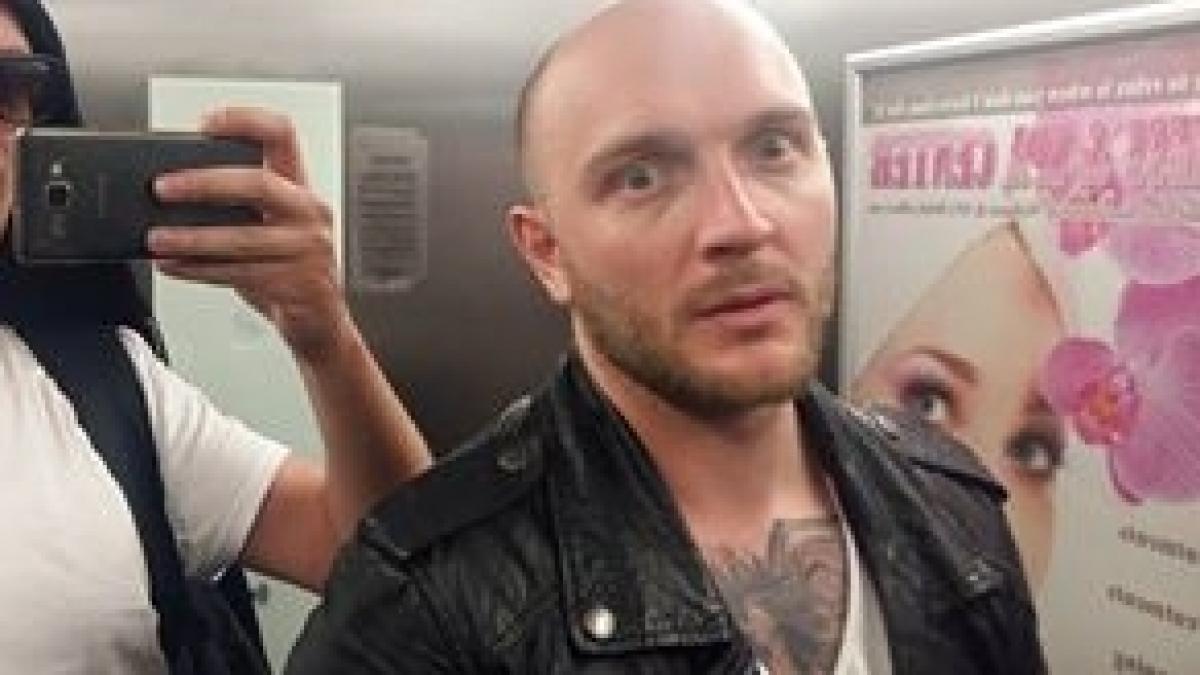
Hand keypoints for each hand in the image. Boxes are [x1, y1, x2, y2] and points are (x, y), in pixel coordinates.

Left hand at [148, 106, 346, 361]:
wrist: (319, 323)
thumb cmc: (286, 270)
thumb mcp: (268, 228)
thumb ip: (235, 207)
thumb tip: (171, 191)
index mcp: (298, 188)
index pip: (281, 134)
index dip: (245, 121)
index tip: (206, 124)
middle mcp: (308, 212)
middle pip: (258, 182)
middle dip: (204, 183)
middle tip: (163, 188)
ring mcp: (307, 249)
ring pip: (242, 236)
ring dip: (191, 238)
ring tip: (157, 238)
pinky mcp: (298, 284)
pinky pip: (239, 273)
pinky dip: (199, 270)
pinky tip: (174, 266)